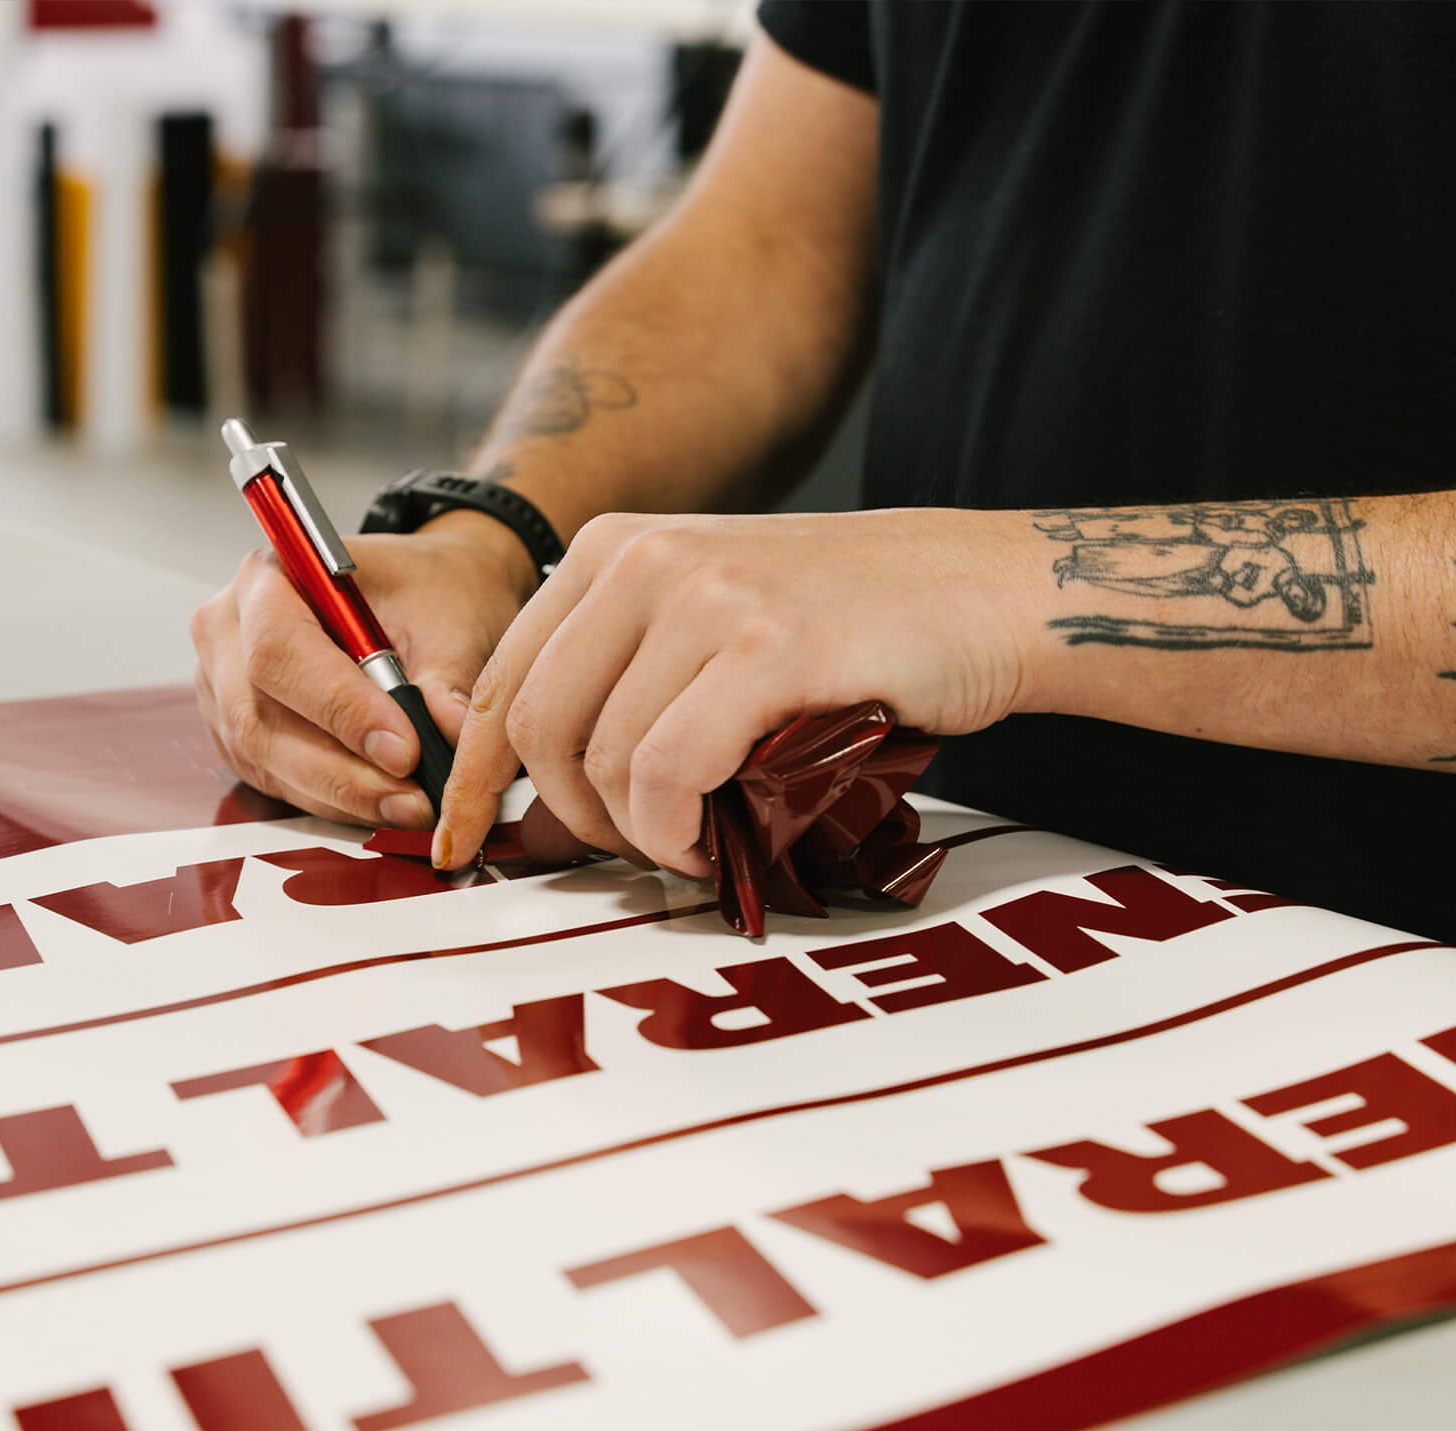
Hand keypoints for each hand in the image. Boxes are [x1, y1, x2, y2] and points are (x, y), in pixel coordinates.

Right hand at [191, 514, 537, 826]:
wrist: (416, 595)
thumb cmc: (421, 590)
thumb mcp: (446, 619)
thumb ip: (443, 678)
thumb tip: (449, 731)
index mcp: (268, 577)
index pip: (280, 650)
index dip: (339, 708)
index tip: (403, 748)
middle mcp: (229, 630)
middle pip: (261, 717)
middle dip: (342, 769)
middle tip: (413, 795)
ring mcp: (222, 686)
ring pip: (265, 757)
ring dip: (339, 793)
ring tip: (408, 805)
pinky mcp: (236, 732)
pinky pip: (273, 777)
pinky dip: (330, 799)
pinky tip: (378, 802)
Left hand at [432, 508, 1039, 871]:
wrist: (989, 595)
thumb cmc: (855, 630)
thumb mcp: (712, 630)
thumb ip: (624, 689)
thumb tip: (540, 809)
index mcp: (611, 551)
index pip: (501, 682)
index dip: (475, 780)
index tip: (467, 847)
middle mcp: (643, 559)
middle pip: (537, 727)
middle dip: (568, 819)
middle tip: (633, 854)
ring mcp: (704, 597)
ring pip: (601, 758)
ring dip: (638, 835)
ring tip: (693, 847)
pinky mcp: (765, 646)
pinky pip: (669, 773)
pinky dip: (679, 832)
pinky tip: (715, 845)